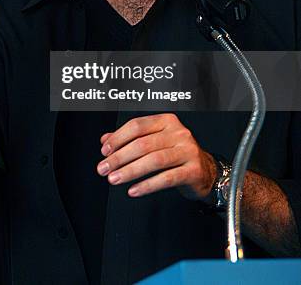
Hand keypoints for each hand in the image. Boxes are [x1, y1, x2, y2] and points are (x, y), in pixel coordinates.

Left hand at [97, 113, 216, 199]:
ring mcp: (188, 151)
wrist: (205, 171)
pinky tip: (134, 190)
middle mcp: (179, 133)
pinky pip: (167, 178)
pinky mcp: (193, 170)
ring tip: (114, 179)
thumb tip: (105, 140)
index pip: (137, 125)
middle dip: (119, 157)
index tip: (104, 151)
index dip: (118, 138)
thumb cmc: (176, 154)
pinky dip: (147, 185)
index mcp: (167, 121)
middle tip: (104, 168)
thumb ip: (130, 138)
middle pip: (143, 144)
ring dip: (130, 171)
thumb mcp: (155, 141)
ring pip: (154, 160)